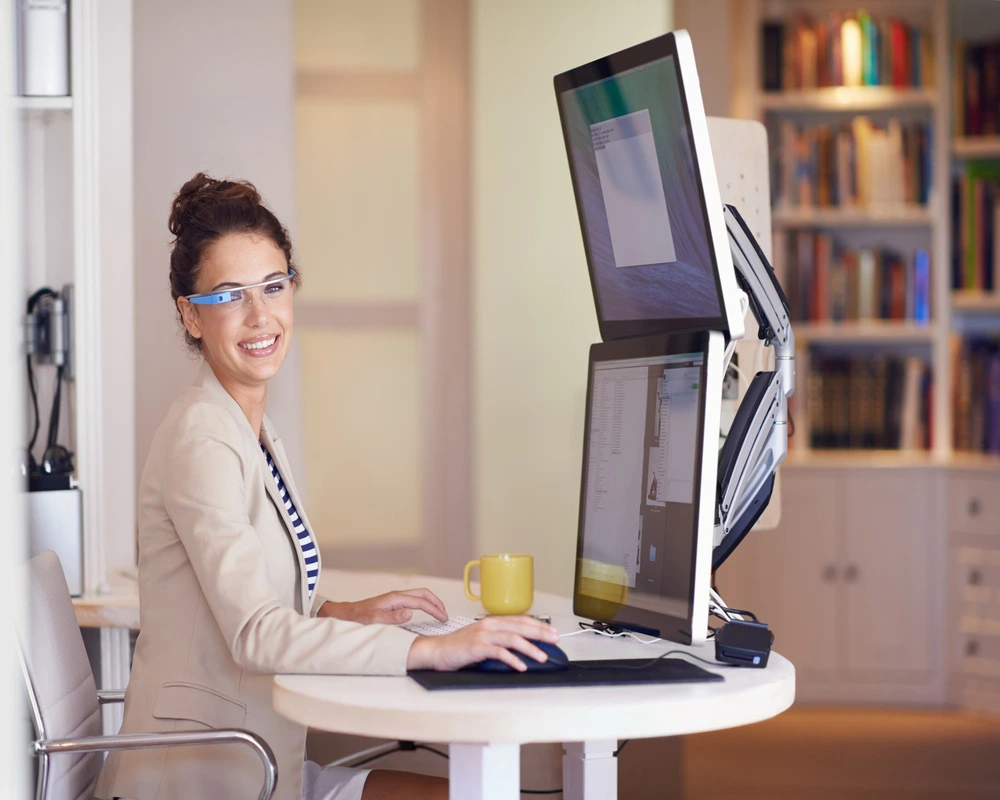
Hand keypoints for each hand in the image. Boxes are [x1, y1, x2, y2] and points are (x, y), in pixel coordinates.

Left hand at [317, 589, 447, 624]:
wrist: (346, 614)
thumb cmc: (358, 618)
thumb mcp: (374, 620)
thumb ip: (393, 618)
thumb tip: (410, 613)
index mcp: (395, 598)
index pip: (420, 602)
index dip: (434, 610)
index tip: (443, 618)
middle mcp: (397, 595)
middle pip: (423, 593)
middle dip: (437, 602)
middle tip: (445, 614)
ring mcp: (395, 598)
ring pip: (419, 595)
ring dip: (431, 602)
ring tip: (439, 612)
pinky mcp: (394, 602)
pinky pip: (414, 599)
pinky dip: (424, 603)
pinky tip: (425, 611)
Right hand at [405, 615, 560, 671]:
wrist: (437, 651)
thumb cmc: (460, 647)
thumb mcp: (483, 639)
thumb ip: (500, 640)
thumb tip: (522, 648)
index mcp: (492, 621)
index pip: (521, 620)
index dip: (539, 625)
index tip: (553, 632)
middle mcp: (489, 625)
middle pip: (521, 626)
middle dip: (541, 633)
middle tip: (555, 640)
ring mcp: (483, 635)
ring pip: (513, 638)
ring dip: (530, 648)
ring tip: (542, 657)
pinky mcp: (477, 647)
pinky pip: (499, 652)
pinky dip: (512, 659)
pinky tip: (521, 666)